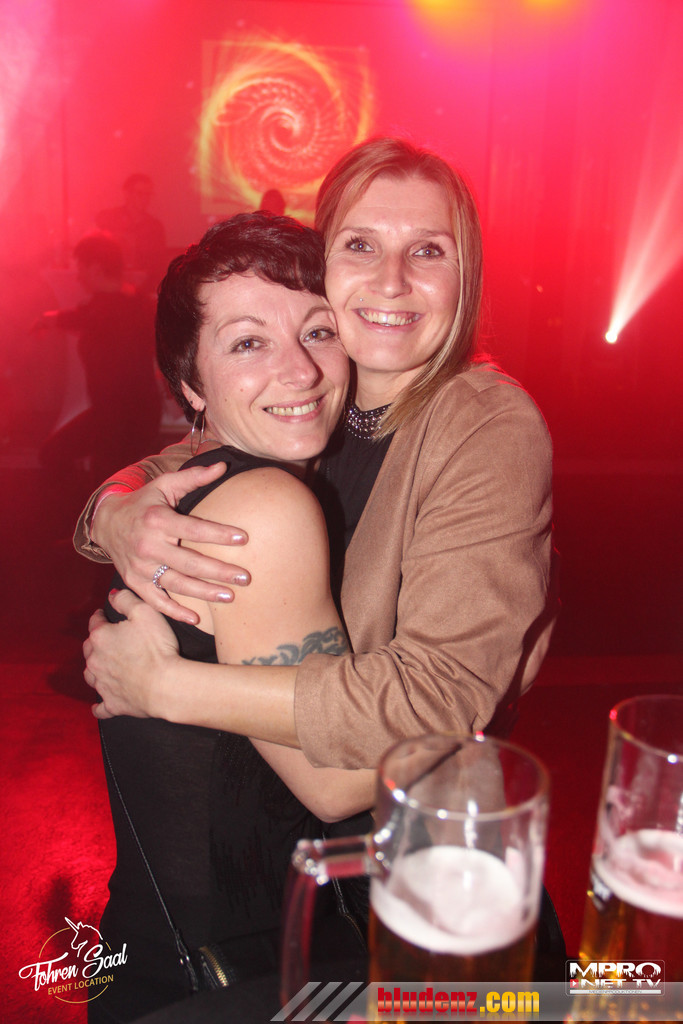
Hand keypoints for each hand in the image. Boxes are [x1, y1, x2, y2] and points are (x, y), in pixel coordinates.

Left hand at [83, 591, 179, 719]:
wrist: (165, 685)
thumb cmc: (157, 648)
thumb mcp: (145, 612)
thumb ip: (126, 599)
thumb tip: (113, 595)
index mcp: (101, 637)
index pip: (95, 622)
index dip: (100, 616)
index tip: (103, 614)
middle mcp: (96, 661)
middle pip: (89, 648)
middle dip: (95, 642)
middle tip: (107, 640)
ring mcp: (102, 684)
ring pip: (90, 675)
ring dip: (95, 669)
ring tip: (104, 666)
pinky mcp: (112, 704)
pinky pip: (100, 707)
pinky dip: (99, 704)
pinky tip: (99, 704)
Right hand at [92, 462, 250, 623]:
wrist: (107, 522)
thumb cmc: (144, 502)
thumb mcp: (164, 484)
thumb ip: (193, 477)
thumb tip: (222, 465)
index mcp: (157, 520)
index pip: (194, 529)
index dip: (219, 534)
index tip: (243, 538)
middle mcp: (148, 546)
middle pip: (189, 562)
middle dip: (219, 571)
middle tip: (246, 577)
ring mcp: (140, 568)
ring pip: (177, 584)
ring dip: (204, 593)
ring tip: (230, 597)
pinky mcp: (135, 583)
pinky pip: (156, 601)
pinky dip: (175, 612)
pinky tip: (197, 618)